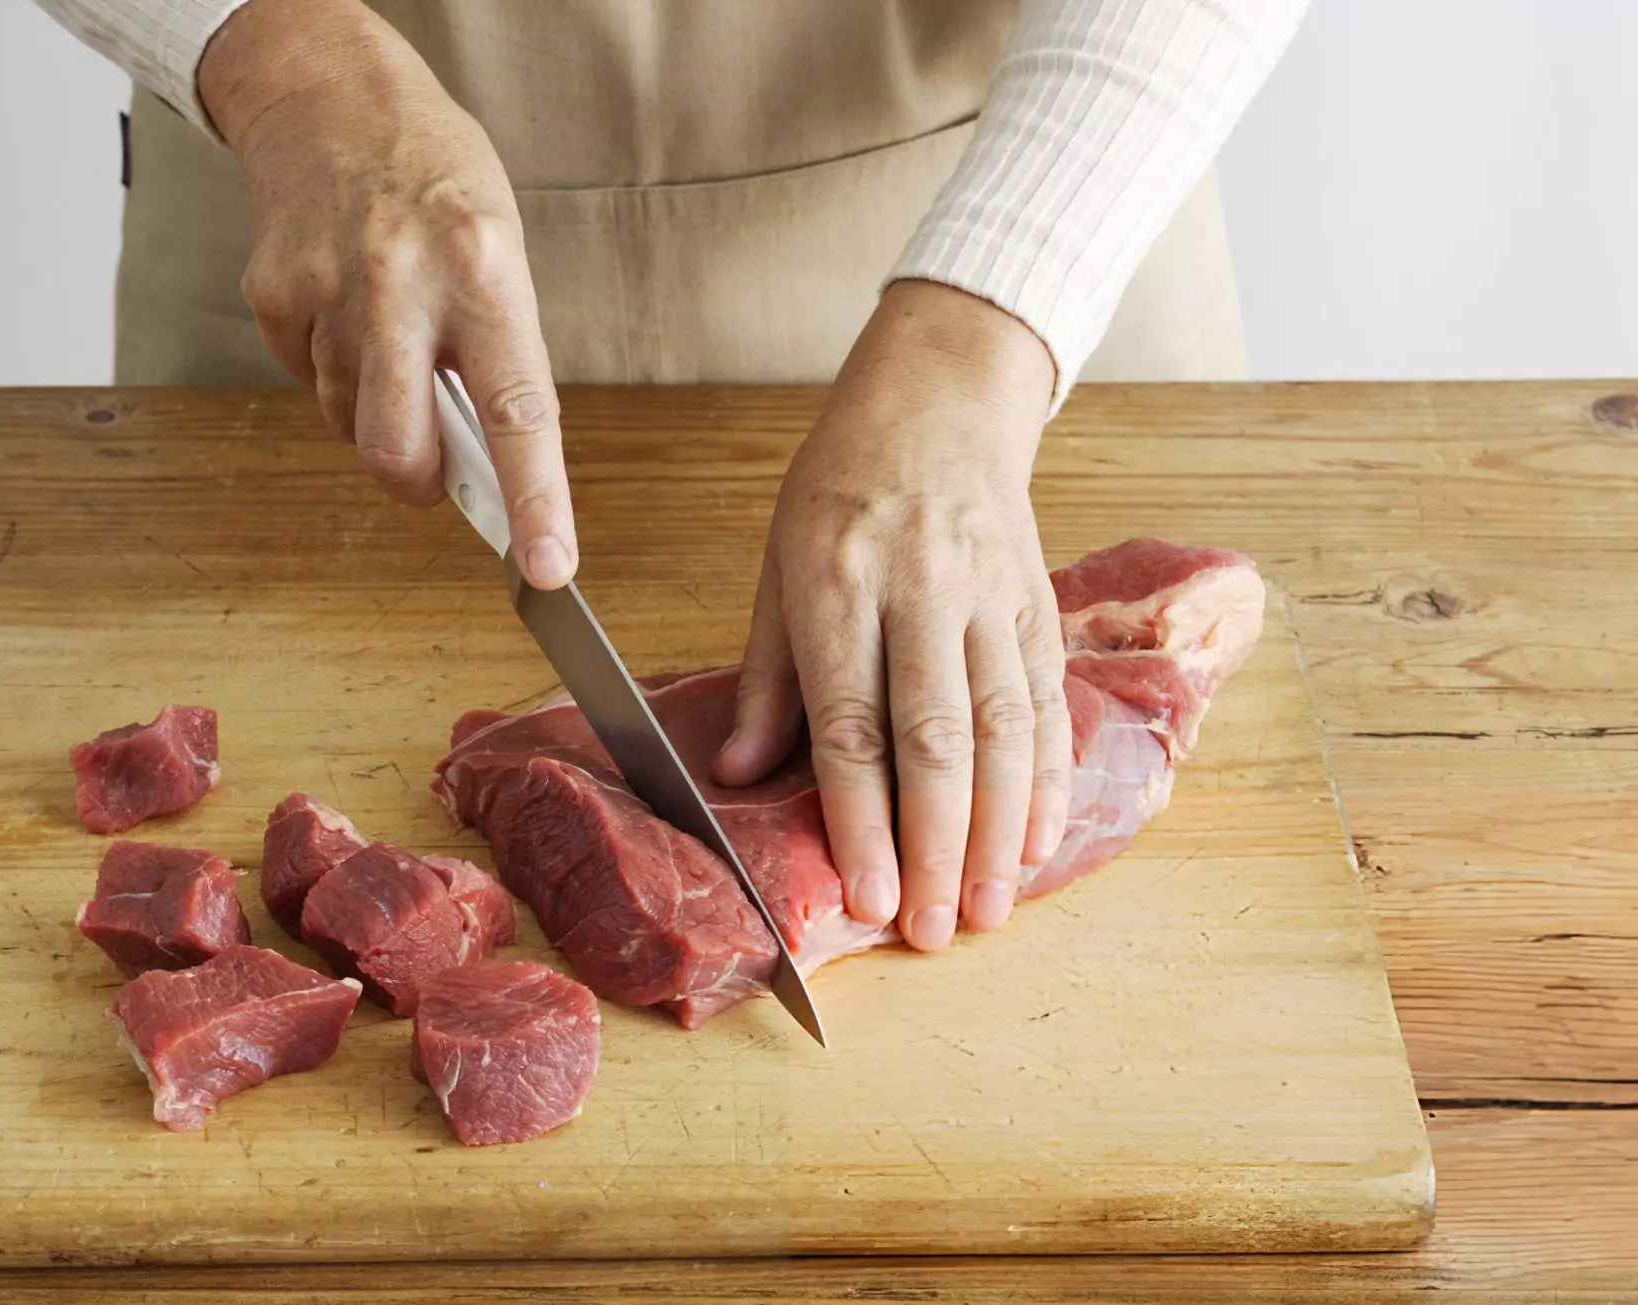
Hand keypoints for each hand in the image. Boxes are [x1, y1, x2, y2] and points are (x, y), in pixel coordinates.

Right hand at [198, 0, 576, 586]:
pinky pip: (305, 380)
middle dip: (416, 484)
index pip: (519, 414)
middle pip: (398, 451)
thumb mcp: (499, 254)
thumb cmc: (435, 182)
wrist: (333, 99)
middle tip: (434, 471)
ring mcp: (331, 292)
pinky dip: (328, 369)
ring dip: (371, 411)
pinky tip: (344, 311)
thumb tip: (487, 465)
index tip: (548, 567)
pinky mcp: (274, 295)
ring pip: (347, 421)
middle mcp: (404, 286)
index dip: (536, 502)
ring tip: (389, 336)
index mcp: (485, 274)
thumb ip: (494, 357)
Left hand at [713, 281, 1071, 949]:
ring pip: (1004, 729)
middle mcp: (920, 591)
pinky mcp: (1036, 601)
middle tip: (935, 932)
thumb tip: (734, 774)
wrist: (941, 398)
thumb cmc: (842, 487)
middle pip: (936, 739)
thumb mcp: (777, 564)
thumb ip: (768, 676)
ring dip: (998, 831)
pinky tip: (1037, 840)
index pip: (852, 723)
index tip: (867, 897)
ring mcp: (988, 595)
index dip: (861, 819)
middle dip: (935, 847)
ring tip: (989, 907)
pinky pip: (1047, 701)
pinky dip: (1047, 778)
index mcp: (837, 583)